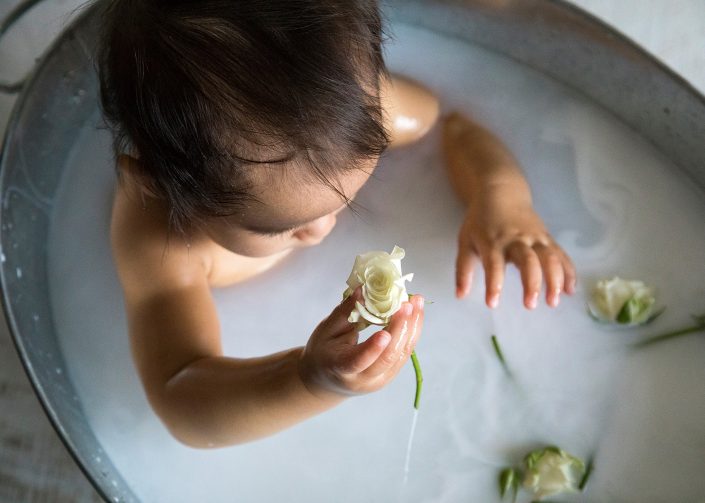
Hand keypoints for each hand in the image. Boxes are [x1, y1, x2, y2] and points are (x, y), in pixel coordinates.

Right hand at [298, 289, 423, 401]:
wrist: (327, 379)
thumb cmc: (324, 351)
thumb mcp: (326, 330)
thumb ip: (345, 311)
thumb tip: (363, 290)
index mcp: (341, 368)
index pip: (358, 361)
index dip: (372, 348)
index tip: (385, 333)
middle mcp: (364, 379)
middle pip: (388, 357)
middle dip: (401, 329)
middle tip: (407, 304)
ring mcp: (380, 380)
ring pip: (402, 354)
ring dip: (412, 327)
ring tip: (416, 302)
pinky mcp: (391, 374)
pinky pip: (405, 353)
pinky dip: (412, 331)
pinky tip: (414, 313)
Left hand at [456, 195, 575, 308]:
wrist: (501, 194)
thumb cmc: (481, 222)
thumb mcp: (466, 242)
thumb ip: (463, 270)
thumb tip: (460, 295)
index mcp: (493, 242)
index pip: (493, 265)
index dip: (493, 284)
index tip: (493, 303)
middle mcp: (516, 240)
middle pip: (528, 261)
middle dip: (531, 283)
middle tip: (530, 305)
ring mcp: (535, 238)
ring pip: (549, 257)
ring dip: (554, 280)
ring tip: (553, 301)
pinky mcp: (547, 238)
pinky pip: (560, 254)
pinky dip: (568, 271)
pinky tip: (570, 290)